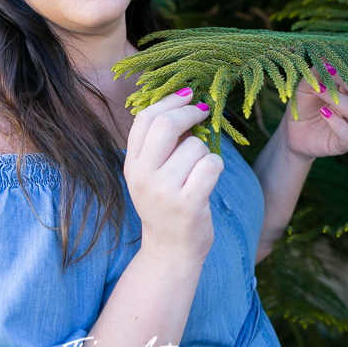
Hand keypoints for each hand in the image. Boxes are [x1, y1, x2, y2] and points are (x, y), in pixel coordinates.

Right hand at [124, 88, 223, 265]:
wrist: (169, 250)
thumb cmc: (166, 205)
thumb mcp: (150, 174)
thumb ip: (159, 143)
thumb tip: (183, 102)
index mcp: (131, 163)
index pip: (145, 118)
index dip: (169, 101)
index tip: (187, 96)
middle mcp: (142, 175)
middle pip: (167, 125)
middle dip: (191, 113)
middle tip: (204, 112)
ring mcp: (164, 190)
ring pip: (195, 146)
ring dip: (205, 152)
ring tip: (198, 172)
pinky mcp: (187, 203)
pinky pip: (211, 165)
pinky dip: (216, 166)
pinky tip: (209, 180)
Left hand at [279, 61, 347, 161]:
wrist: (292, 133)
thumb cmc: (303, 107)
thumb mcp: (306, 88)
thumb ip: (315, 75)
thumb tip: (323, 55)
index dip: (345, 70)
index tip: (330, 62)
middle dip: (345, 82)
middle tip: (328, 72)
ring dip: (340, 100)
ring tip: (319, 91)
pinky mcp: (347, 143)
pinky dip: (338, 123)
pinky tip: (324, 113)